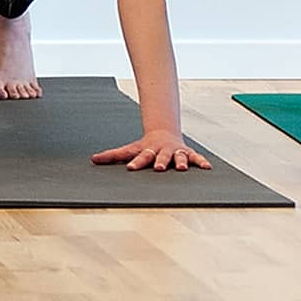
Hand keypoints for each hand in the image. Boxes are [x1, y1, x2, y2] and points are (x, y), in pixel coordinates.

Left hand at [92, 130, 212, 171]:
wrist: (163, 132)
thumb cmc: (145, 146)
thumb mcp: (129, 148)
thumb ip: (112, 155)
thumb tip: (93, 159)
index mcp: (147, 150)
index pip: (140, 156)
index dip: (136, 162)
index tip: (131, 169)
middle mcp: (161, 151)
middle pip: (160, 157)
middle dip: (160, 162)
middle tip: (159, 168)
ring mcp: (174, 151)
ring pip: (178, 156)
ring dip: (180, 162)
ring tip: (183, 168)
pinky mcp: (186, 153)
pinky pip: (195, 157)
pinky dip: (201, 161)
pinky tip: (207, 167)